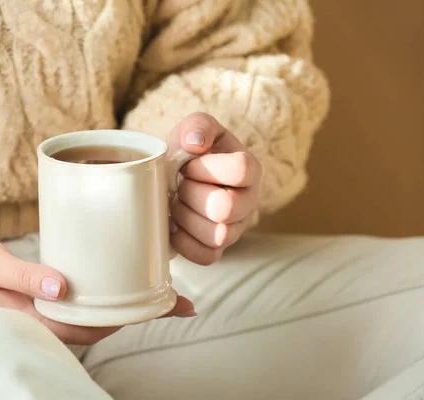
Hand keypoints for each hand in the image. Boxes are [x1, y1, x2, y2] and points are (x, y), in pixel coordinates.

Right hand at [0, 236, 194, 344]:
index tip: (161, 305)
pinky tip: (119, 277)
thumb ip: (25, 276)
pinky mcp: (42, 294)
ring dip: (125, 302)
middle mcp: (45, 318)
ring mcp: (44, 308)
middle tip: (175, 297)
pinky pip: (79, 298)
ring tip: (157, 286)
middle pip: (101, 320)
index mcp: (35, 318)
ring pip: (93, 311)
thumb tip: (61, 287)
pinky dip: (104, 292)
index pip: (92, 325)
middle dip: (139, 312)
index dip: (130, 317)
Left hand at [168, 112, 261, 264]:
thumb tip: (194, 142)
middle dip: (191, 194)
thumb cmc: (191, 153)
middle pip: (225, 207)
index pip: (242, 170)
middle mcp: (248, 202)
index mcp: (249, 169)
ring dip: (185, 217)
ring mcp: (235, 229)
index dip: (207, 168)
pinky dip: (183, 242)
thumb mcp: (195, 128)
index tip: (188, 164)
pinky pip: (206, 256)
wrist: (179, 175)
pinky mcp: (217, 250)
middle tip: (179, 185)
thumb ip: (197, 125)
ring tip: (176, 203)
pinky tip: (174, 224)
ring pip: (216, 235)